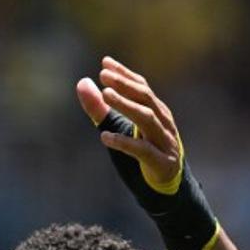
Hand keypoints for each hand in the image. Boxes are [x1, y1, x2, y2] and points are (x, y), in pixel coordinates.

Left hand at [76, 57, 181, 189]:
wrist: (167, 186)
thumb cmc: (144, 152)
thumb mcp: (120, 128)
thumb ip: (101, 108)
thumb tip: (82, 83)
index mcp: (156, 111)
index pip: (141, 87)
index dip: (124, 74)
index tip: (105, 63)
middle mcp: (163, 122)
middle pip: (145, 97)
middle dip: (124, 85)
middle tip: (103, 76)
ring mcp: (164, 142)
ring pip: (146, 119)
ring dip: (126, 105)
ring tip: (106, 95)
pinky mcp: (161, 162)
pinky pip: (142, 151)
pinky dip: (124, 142)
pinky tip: (104, 137)